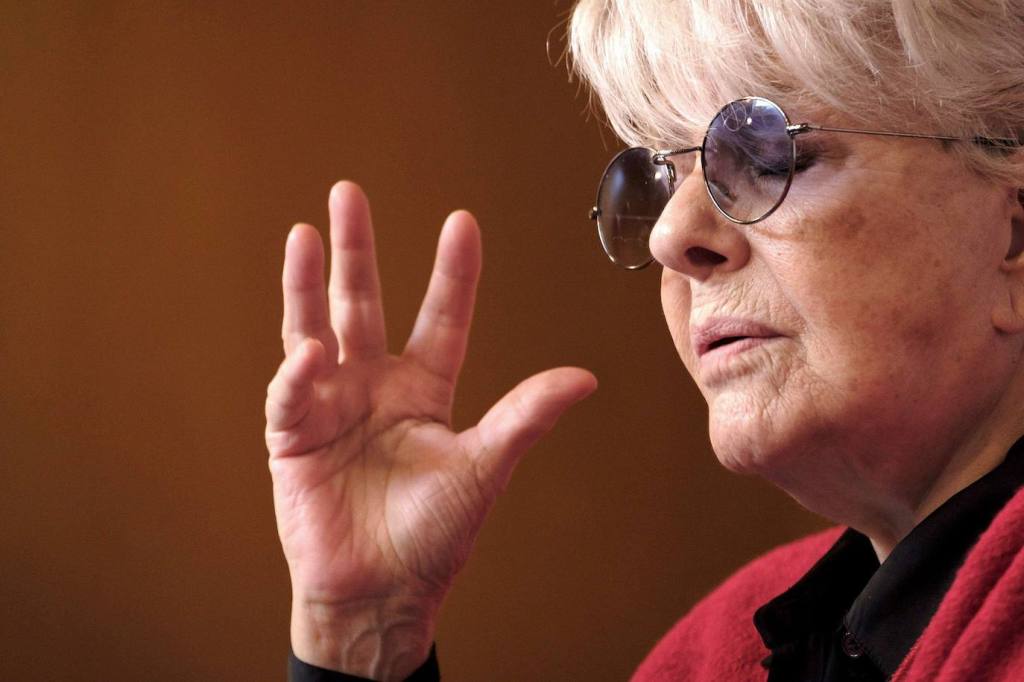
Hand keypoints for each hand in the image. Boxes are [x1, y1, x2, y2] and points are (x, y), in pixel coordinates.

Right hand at [265, 182, 596, 679]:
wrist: (379, 592)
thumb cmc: (433, 537)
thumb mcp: (484, 468)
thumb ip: (525, 417)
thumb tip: (585, 378)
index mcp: (424, 390)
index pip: (441, 317)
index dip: (451, 271)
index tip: (462, 221)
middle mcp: (375, 387)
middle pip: (365, 303)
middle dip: (357, 250)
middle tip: (348, 193)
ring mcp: (332, 405)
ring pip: (315, 327)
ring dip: (309, 282)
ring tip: (305, 231)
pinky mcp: (293, 434)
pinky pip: (292, 392)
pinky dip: (298, 372)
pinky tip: (309, 352)